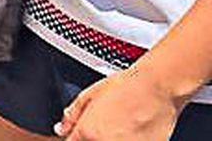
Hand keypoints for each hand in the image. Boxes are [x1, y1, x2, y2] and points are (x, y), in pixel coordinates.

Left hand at [57, 66, 185, 139]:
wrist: (159, 86)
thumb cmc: (127, 86)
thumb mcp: (90, 94)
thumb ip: (73, 115)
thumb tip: (61, 128)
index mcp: (87, 132)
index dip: (76, 137)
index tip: (81, 134)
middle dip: (96, 137)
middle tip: (107, 126)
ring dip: (113, 139)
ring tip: (123, 126)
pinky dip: (130, 139)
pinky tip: (135, 131)